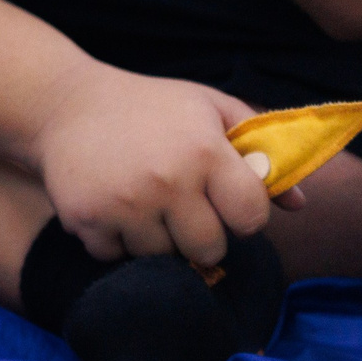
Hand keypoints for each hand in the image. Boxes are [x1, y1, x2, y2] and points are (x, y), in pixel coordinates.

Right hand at [32, 62, 272, 265]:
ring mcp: (124, 202)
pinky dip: (115, 242)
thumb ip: (259, 148)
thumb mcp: (207, 108)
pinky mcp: (86, 217)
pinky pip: (115, 257)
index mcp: (205, 151)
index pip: (252, 218)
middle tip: (180, 207)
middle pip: (210, 249)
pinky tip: (111, 208)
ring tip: (142, 204)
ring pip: (163, 258)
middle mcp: (167, 180)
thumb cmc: (147, 106)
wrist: (61, 102)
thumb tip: (300, 204)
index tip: (223, 200)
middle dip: (200, 234)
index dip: (242, 213)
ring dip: (156, 240)